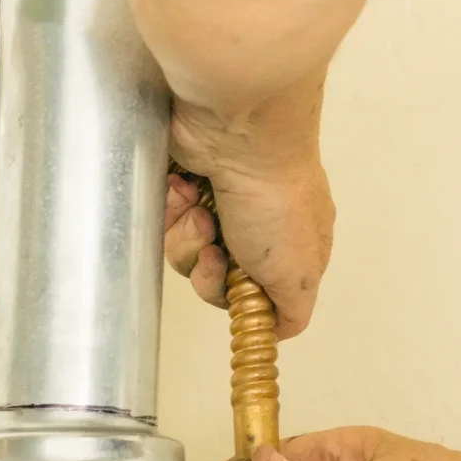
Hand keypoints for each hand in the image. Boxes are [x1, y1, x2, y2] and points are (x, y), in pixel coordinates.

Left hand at [164, 93, 334, 340]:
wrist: (238, 131)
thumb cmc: (276, 197)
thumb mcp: (299, 275)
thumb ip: (292, 311)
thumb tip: (279, 330)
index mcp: (290, 247)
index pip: (254, 295)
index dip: (237, 299)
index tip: (236, 287)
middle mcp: (254, 225)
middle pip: (211, 276)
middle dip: (205, 268)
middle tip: (213, 247)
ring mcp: (216, 202)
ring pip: (182, 251)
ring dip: (185, 237)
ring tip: (198, 211)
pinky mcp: (184, 183)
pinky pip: (161, 220)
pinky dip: (168, 209)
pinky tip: (182, 191)